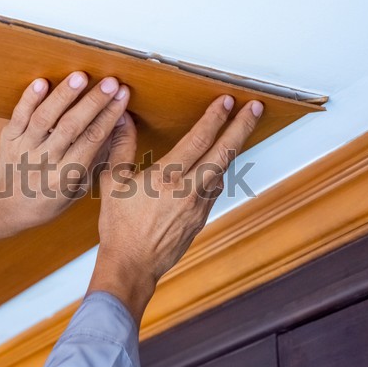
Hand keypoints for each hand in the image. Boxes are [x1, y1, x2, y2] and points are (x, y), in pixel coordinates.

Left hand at [0, 72, 129, 249]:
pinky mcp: (8, 137)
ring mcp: (24, 148)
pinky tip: (42, 82)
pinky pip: (18, 116)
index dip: (109, 116)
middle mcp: (45, 162)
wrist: (5, 207)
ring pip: (44, 118)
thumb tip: (118, 124)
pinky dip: (29, 98)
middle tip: (110, 82)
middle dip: (93, 102)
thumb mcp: (79, 188)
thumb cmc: (48, 199)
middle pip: (71, 127)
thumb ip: (98, 157)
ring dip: (63, 96)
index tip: (122, 96)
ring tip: (81, 77)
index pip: (92, 141)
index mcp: (66, 177)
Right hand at [88, 95, 263, 323]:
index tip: (226, 101)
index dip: (215, 117)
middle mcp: (189, 190)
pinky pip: (215, 190)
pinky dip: (220, 172)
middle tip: (255, 108)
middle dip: (242, 127)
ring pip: (224, 171)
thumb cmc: (119, 227)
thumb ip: (121, 147)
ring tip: (238, 132)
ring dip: (233, 149)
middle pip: (224, 152)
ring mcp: (199, 206)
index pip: (199, 139)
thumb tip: (123, 119)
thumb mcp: (112, 183)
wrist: (132, 265)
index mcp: (167, 177)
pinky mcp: (200, 219)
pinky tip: (216, 167)